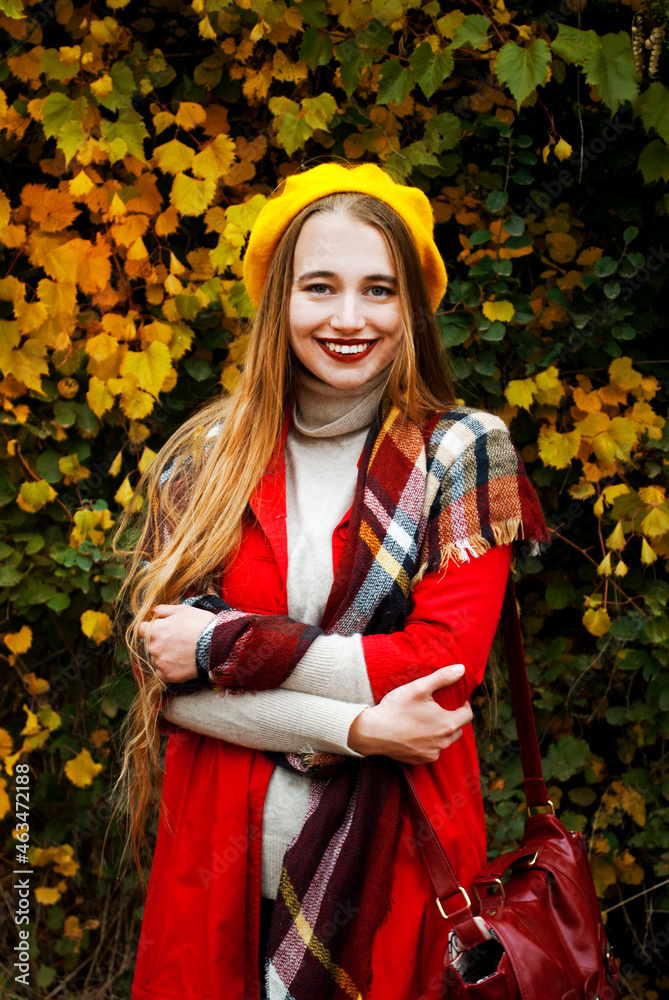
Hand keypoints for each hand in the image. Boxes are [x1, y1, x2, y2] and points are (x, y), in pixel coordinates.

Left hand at [137, 604, 216, 683]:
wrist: (218, 645)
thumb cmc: (200, 624)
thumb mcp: (182, 610)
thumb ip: (162, 610)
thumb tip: (152, 612)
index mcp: (154, 630)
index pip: (139, 630)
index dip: (149, 628)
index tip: (159, 629)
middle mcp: (153, 647)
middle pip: (150, 645)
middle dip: (160, 642)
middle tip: (178, 640)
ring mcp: (160, 663)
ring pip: (156, 659)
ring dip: (165, 655)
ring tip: (183, 651)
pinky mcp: (169, 676)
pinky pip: (162, 673)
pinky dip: (169, 669)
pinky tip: (181, 662)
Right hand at [347, 664, 471, 763]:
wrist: (373, 731)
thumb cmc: (396, 708)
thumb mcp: (419, 687)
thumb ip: (442, 677)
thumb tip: (462, 669)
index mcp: (447, 724)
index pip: (468, 715)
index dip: (463, 705)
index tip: (454, 699)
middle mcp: (443, 742)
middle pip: (458, 729)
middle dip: (453, 718)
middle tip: (439, 708)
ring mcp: (432, 754)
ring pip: (445, 741)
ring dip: (441, 731)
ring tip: (427, 719)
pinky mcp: (420, 760)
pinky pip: (432, 750)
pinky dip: (429, 742)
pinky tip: (417, 732)